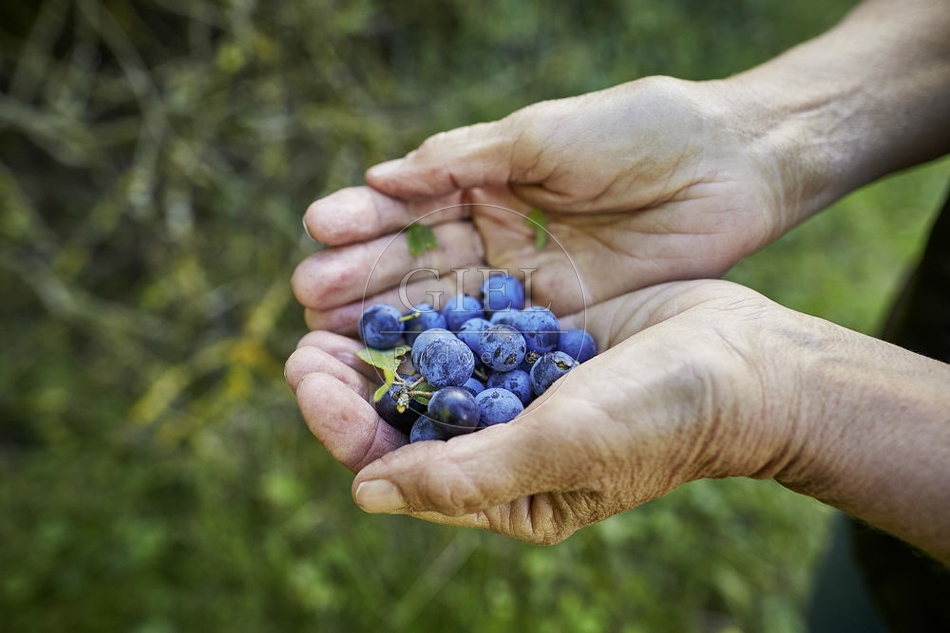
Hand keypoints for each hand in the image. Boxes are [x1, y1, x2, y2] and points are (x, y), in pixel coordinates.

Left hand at [286, 279, 949, 560]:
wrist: (745, 364)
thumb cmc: (661, 418)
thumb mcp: (561, 450)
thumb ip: (465, 475)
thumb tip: (366, 489)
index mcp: (504, 490)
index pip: (399, 464)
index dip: (344, 423)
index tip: (310, 373)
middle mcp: (503, 443)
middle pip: (403, 416)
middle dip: (350, 379)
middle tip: (308, 340)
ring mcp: (519, 390)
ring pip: (428, 368)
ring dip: (382, 337)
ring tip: (335, 300)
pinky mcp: (537, 341)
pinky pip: (469, 325)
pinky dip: (432, 306)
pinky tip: (401, 274)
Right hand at [294, 77, 810, 333]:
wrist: (733, 166)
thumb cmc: (640, 130)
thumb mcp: (544, 133)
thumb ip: (464, 159)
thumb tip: (380, 177)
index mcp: (485, 180)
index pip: (411, 205)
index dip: (365, 219)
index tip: (318, 229)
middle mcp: (496, 235)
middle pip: (417, 263)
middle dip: (361, 276)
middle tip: (310, 295)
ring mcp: (523, 284)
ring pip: (444, 307)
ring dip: (389, 320)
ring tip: (332, 333)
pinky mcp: (556, 322)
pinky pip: (494, 342)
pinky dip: (451, 353)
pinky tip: (407, 365)